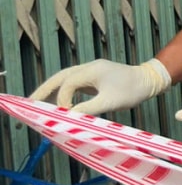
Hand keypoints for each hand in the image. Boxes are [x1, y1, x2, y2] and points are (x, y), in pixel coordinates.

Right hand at [29, 59, 170, 114]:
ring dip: (52, 90)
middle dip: (44, 89)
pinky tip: (57, 103)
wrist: (149, 80)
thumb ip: (88, 109)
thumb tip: (68, 116)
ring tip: (37, 103)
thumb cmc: (133, 90)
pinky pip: (74, 84)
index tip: (65, 114)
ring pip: (66, 79)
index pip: (68, 83)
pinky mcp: (95, 78)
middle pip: (60, 77)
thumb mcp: (111, 102)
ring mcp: (92, 71)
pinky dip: (64, 92)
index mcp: (93, 70)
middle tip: (28, 102)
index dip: (63, 100)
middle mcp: (89, 68)